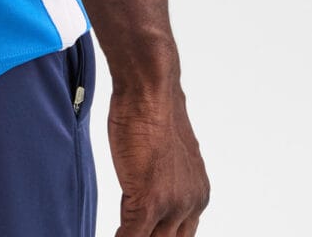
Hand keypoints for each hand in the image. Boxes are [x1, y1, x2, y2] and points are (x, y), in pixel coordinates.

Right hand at [109, 79, 209, 235]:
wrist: (149, 90)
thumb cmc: (151, 111)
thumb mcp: (166, 156)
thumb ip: (164, 181)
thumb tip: (148, 190)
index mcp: (198, 194)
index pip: (181, 235)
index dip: (160, 236)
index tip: (144, 233)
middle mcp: (192, 203)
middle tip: (132, 234)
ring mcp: (172, 205)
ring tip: (123, 234)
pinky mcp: (150, 202)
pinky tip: (113, 235)